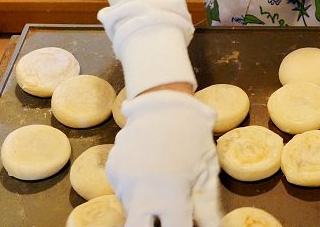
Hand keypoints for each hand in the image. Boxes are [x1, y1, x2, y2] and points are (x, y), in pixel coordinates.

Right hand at [107, 89, 221, 226]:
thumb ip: (206, 208)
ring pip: (131, 208)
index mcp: (171, 198)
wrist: (164, 103)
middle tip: (160, 218)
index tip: (181, 224)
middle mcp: (142, 195)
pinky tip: (147, 168)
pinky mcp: (112, 171)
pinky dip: (135, 186)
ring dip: (144, 205)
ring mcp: (123, 183)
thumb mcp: (207, 172)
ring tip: (161, 181)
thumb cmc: (193, 138)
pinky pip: (122, 189)